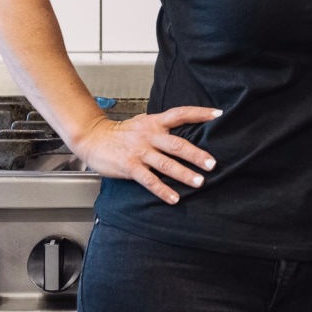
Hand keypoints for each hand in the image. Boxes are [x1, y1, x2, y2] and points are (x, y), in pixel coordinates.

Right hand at [74, 106, 221, 204]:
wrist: (93, 138)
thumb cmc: (121, 132)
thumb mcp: (143, 122)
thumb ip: (161, 125)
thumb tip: (185, 128)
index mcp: (154, 122)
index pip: (180, 113)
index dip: (199, 113)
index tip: (217, 114)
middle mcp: (149, 135)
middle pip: (177, 144)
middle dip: (196, 154)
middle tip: (212, 163)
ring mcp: (139, 151)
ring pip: (166, 164)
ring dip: (184, 174)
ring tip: (199, 182)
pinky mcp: (130, 167)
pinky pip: (149, 180)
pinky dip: (163, 190)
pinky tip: (174, 198)